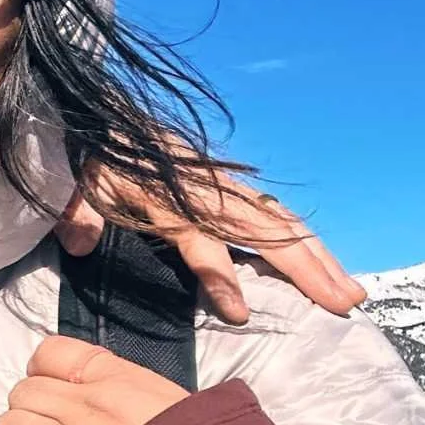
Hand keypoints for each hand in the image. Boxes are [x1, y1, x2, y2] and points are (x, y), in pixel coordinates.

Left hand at [55, 162, 366, 326]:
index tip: (239, 312)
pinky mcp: (227, 185)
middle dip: (303, 267)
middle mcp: (205, 189)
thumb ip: (78, 209)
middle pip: (262, 229)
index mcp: (166, 192)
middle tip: (340, 304)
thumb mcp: (73, 179)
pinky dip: (302, 241)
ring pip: (278, 223)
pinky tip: (325, 267)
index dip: (218, 274)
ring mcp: (221, 186)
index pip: (199, 238)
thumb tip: (79, 243)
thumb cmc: (89, 153)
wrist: (101, 112)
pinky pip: (272, 215)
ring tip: (351, 294)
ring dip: (317, 258)